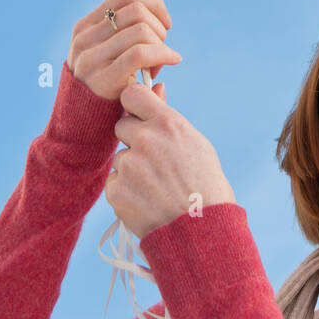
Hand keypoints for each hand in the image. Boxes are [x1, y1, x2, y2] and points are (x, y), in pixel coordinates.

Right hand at [66, 0, 180, 100]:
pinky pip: (140, 53)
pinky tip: (172, 60)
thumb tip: (161, 13)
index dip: (153, 3)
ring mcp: (91, 58)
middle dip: (159, 26)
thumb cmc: (107, 84)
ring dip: (161, 43)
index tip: (166, 22)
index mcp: (86, 26)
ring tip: (162, 59)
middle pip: (137, 10)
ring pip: (141, 30)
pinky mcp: (104, 78)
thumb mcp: (109, 52)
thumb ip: (127, 31)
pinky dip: (163, 54)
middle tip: (162, 46)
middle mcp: (84, 38)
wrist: (85, 121)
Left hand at [105, 78, 235, 237]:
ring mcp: (128, 166)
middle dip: (133, 139)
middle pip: (122, 126)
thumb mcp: (194, 142)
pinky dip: (125, 191)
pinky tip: (146, 201)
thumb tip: (156, 86)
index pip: (132, 93)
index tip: (140, 114)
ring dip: (131, 169)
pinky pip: (114, 182)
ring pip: (120, 158)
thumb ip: (168, 116)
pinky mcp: (116, 191)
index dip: (134, 104)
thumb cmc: (204, 184)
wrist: (202, 231)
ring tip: (156, 187)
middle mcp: (145, 140)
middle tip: (154, 161)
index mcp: (168, 123)